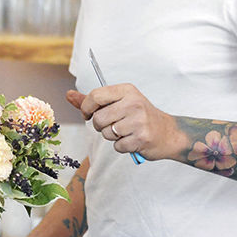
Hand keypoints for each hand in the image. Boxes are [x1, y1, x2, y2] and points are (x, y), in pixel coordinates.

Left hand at [66, 85, 180, 160]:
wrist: (168, 133)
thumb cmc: (139, 116)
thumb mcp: (118, 102)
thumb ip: (92, 100)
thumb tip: (68, 95)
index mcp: (126, 90)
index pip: (95, 96)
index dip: (86, 108)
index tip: (88, 115)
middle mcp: (133, 103)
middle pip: (98, 118)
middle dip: (100, 126)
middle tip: (113, 125)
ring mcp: (139, 121)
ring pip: (106, 133)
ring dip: (112, 137)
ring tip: (125, 132)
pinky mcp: (141, 138)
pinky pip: (117, 146)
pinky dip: (122, 146)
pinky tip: (132, 140)